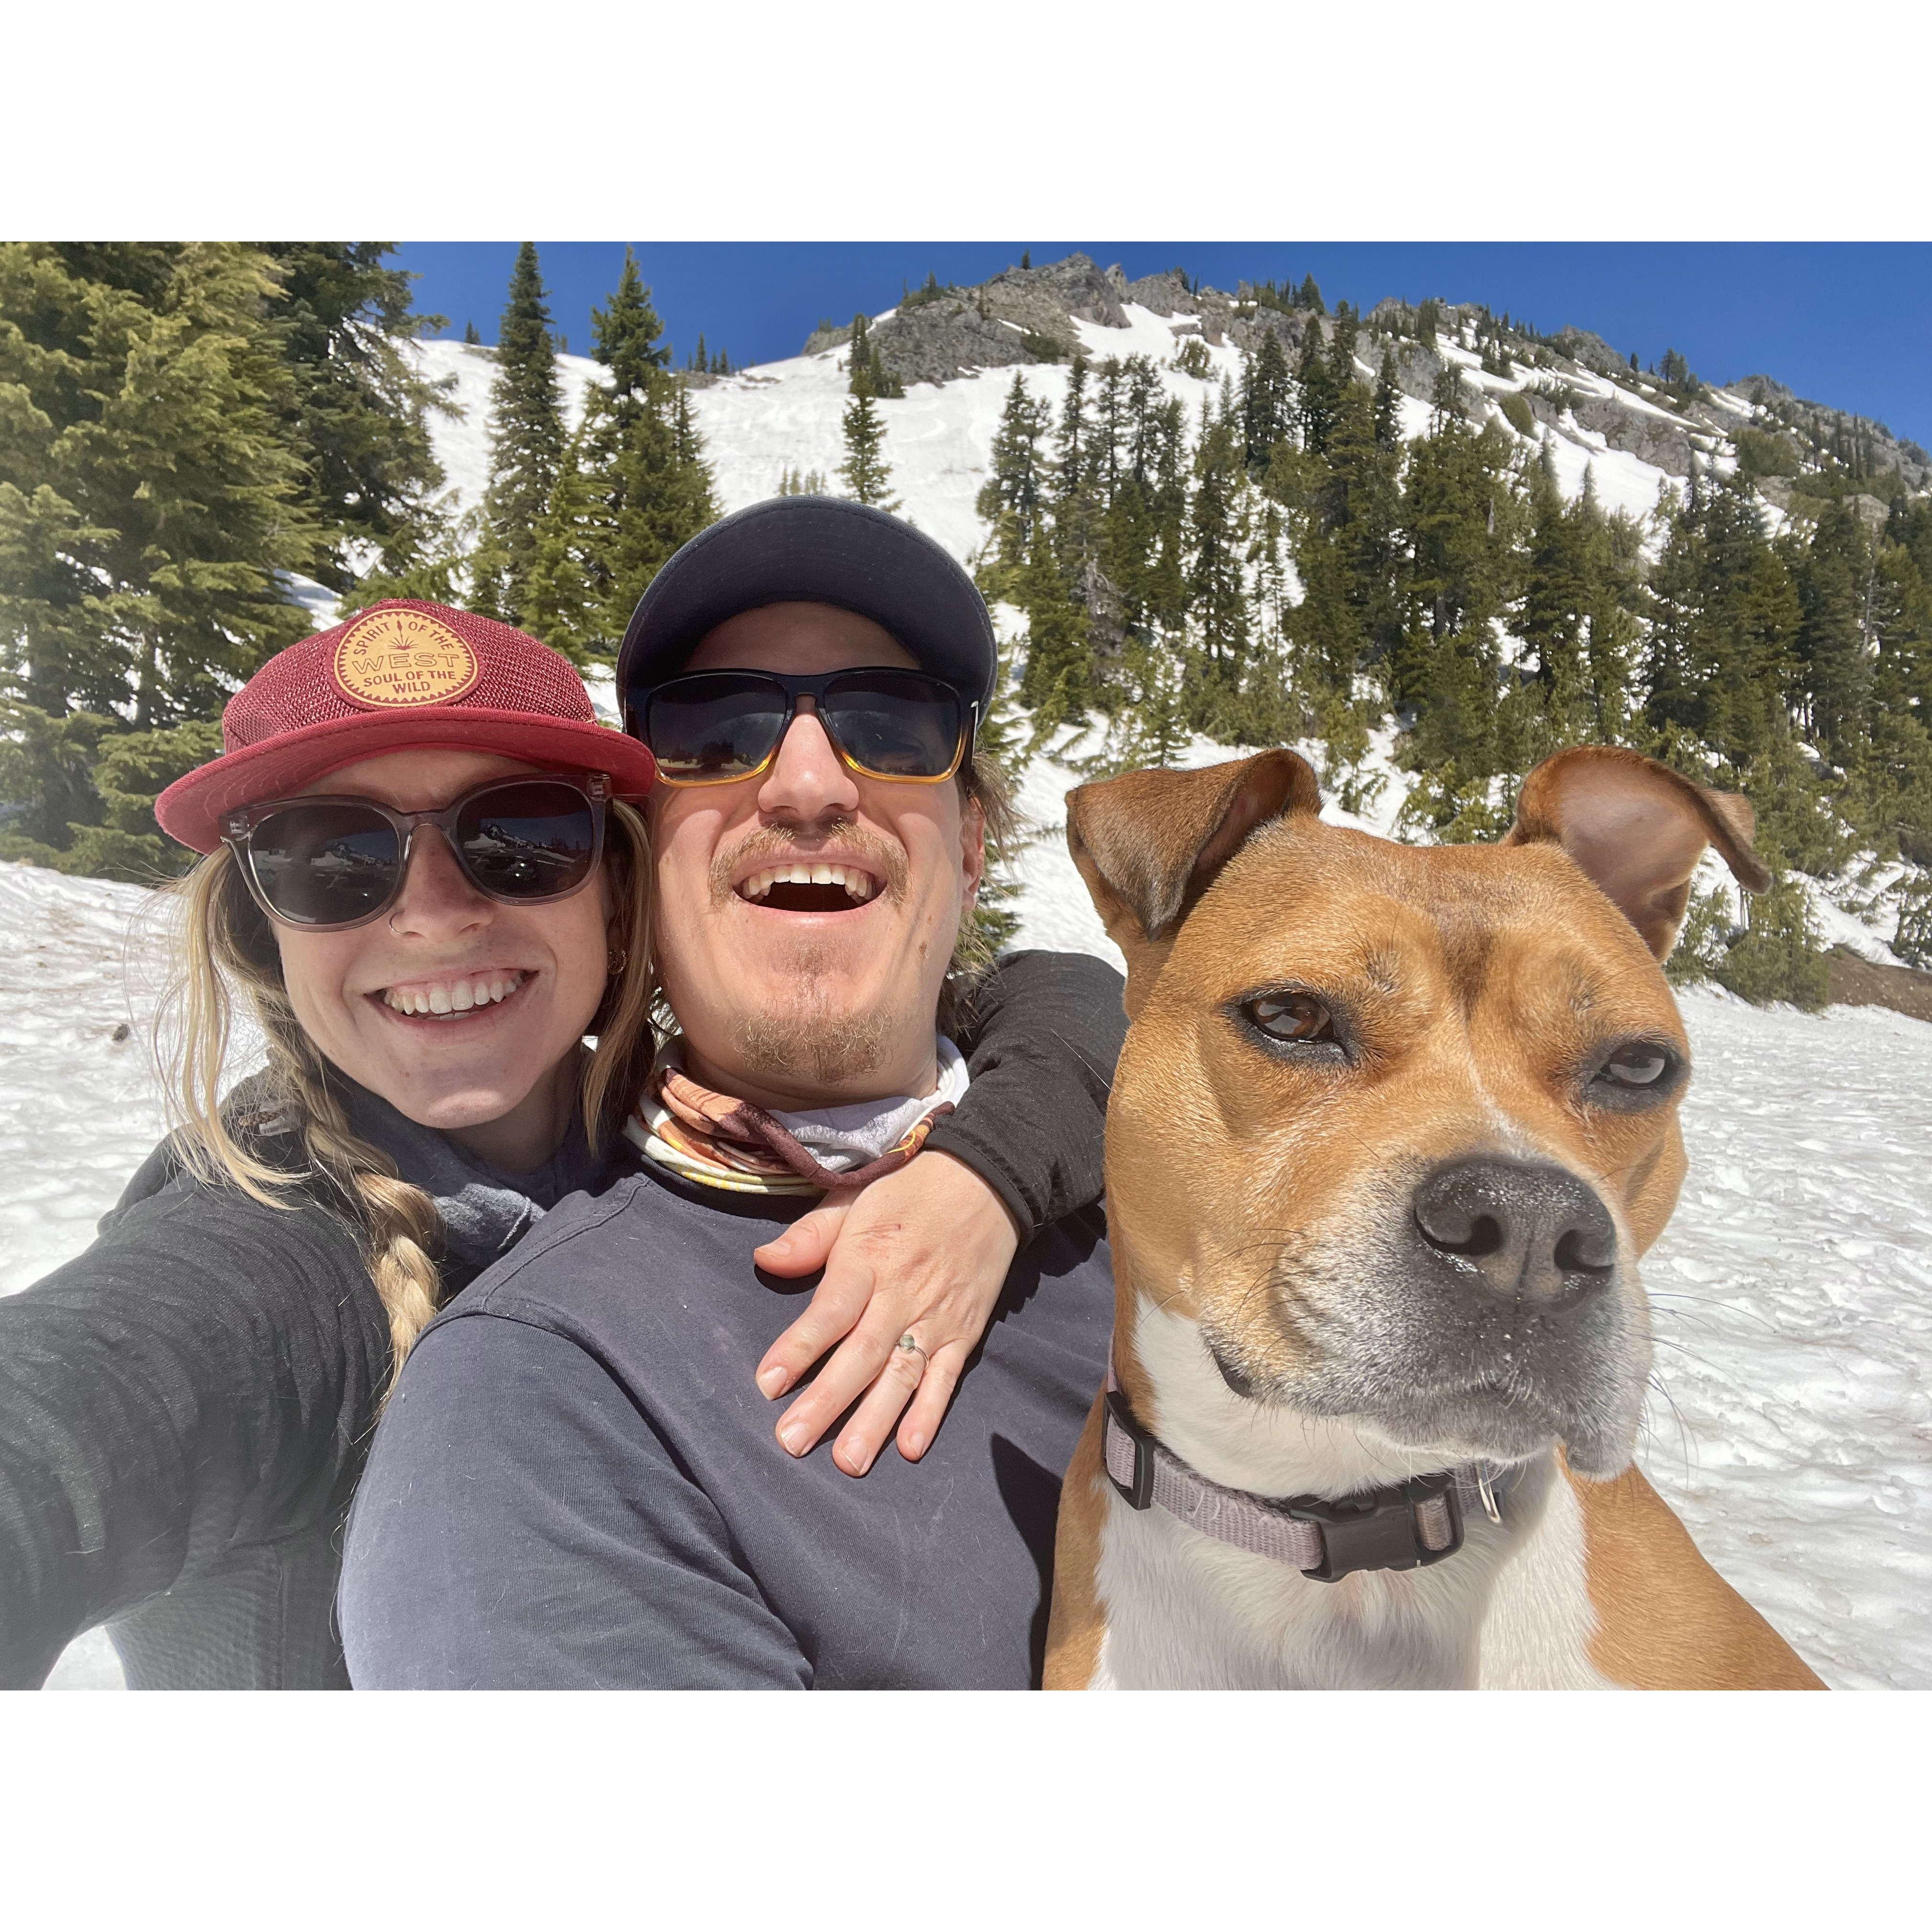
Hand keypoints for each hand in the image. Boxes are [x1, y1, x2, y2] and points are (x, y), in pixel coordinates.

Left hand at [751, 1149, 1024, 1476]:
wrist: (987, 1182)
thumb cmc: (909, 1192)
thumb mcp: (854, 1198)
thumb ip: (810, 1235)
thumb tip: (763, 1260)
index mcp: (869, 1258)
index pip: (831, 1310)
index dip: (800, 1347)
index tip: (768, 1383)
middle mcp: (902, 1293)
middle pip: (861, 1354)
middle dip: (827, 1400)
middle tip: (792, 1441)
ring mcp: (936, 1317)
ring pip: (902, 1375)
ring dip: (875, 1420)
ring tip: (848, 1462)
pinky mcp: (965, 1332)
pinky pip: (947, 1378)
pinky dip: (931, 1412)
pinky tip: (910, 1447)